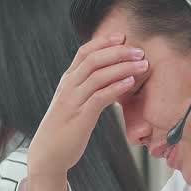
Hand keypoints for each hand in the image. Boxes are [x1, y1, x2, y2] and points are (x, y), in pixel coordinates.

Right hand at [26, 34, 147, 190]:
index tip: (122, 37)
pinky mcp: (80, 116)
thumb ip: (88, 89)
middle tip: (139, 51)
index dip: (103, 42)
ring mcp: (73, 100)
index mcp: (68, 80)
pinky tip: (130, 83)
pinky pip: (100, 96)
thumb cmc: (64, 129)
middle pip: (93, 59)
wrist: (48, 153)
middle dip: (118, 52)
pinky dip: (116, 87)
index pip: (84, 52)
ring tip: (142, 65)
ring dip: (123, 67)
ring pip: (98, 75)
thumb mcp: (74, 103)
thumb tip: (108, 80)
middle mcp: (69, 86)